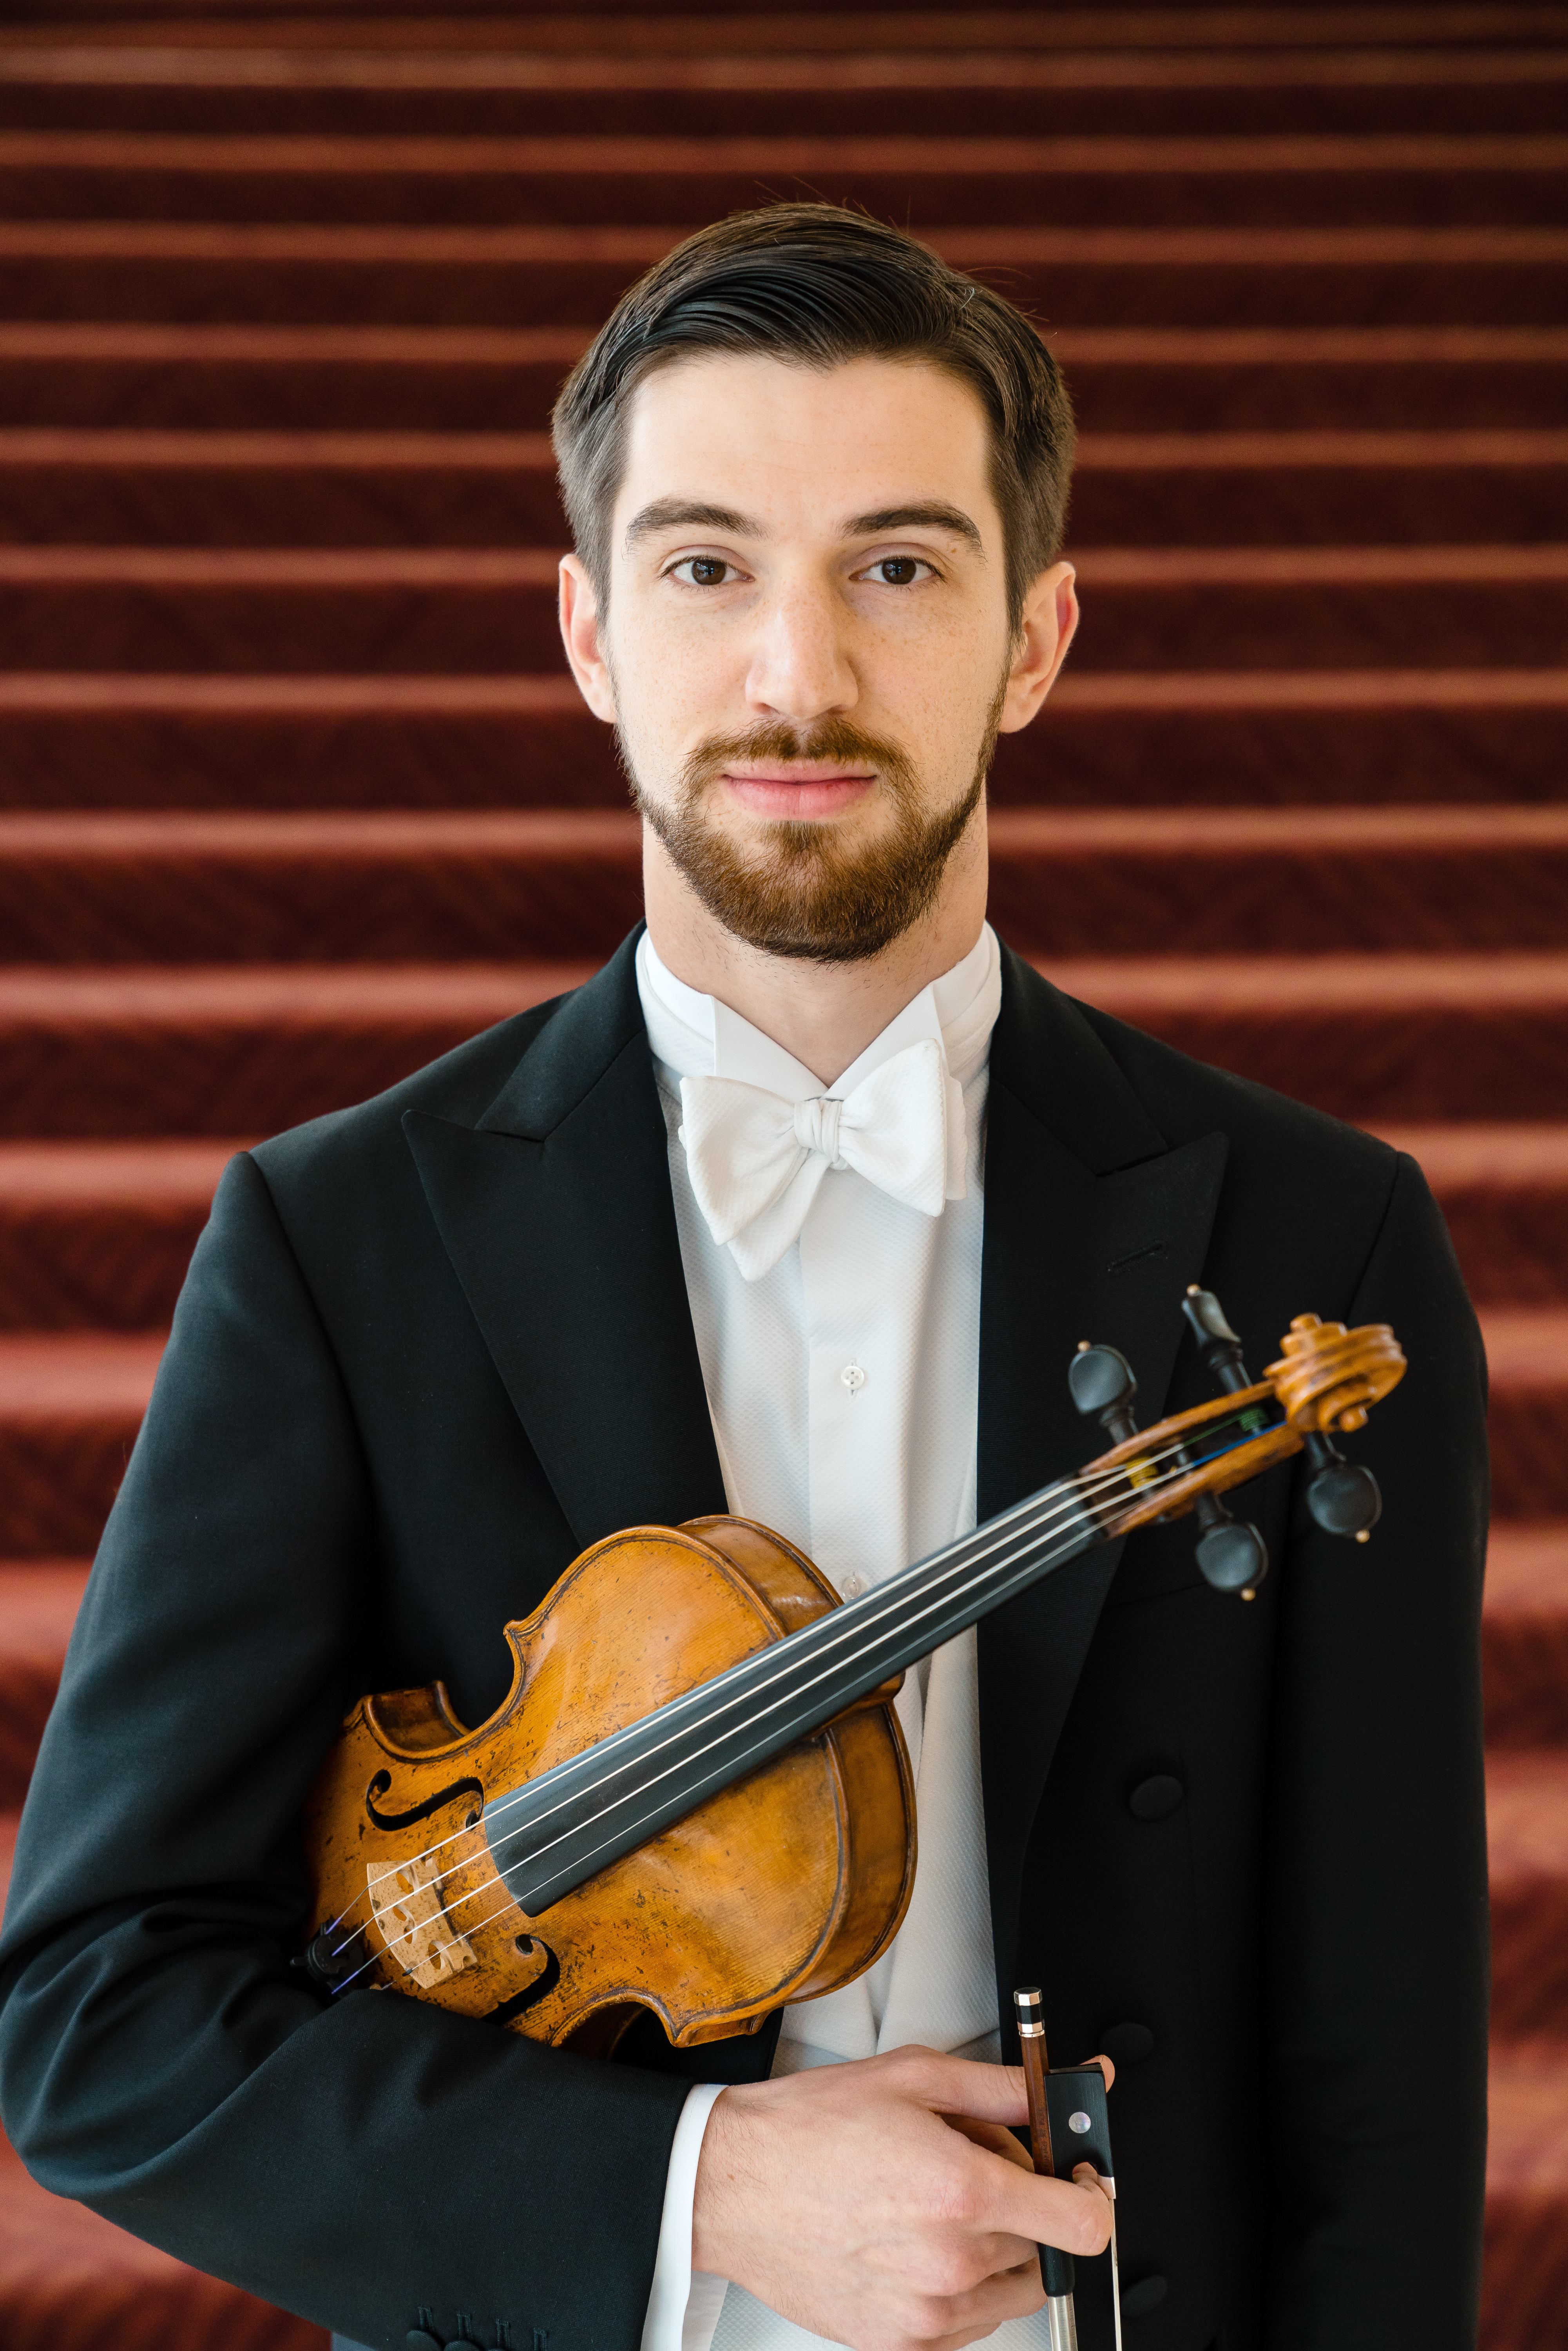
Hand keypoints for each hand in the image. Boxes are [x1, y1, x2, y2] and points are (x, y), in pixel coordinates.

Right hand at [691, 2044, 1114, 2350]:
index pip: (1083, 2223)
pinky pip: (969, 2323)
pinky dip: (961, 2286)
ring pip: (1012, 2289)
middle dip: (1023, 2205)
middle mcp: (950, 2261)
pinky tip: (915, 2240)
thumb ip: (1003, 2090)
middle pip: (1045, 2247)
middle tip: (971, 2168)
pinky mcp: (900, 2342)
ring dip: (994, 2249)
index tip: (1076, 2179)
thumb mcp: (913, 2076)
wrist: (732, 2185)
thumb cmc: (810, 2128)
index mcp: (961, 2190)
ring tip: (934, 2204)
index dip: (1090, 2194)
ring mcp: (927, 2312)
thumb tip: (1066, 2088)